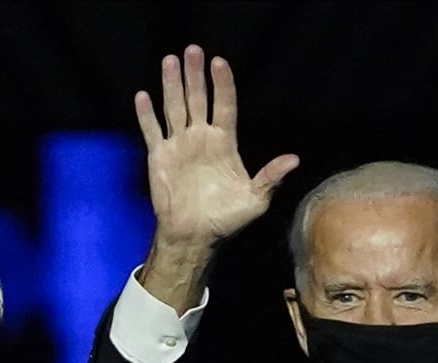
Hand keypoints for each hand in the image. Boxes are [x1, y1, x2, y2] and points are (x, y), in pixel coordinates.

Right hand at [132, 45, 298, 308]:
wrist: (194, 237)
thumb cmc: (227, 220)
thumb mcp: (255, 200)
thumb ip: (270, 177)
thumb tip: (294, 160)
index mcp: (225, 143)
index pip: (224, 105)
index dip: (222, 84)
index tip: (219, 63)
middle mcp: (201, 138)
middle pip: (197, 99)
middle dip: (195, 75)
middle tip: (193, 50)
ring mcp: (179, 145)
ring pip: (174, 107)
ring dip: (172, 85)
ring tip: (170, 60)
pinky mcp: (159, 157)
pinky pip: (152, 131)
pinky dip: (147, 115)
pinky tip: (143, 96)